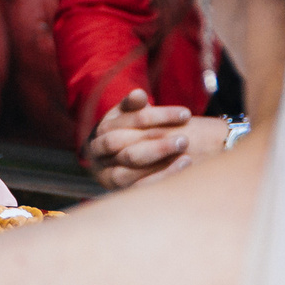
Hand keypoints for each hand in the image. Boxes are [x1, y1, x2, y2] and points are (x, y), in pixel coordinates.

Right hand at [84, 88, 200, 188]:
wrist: (114, 160)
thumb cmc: (130, 131)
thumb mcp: (129, 114)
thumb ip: (134, 105)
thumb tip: (138, 95)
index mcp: (102, 128)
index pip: (132, 119)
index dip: (160, 116)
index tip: (186, 114)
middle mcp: (98, 151)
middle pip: (127, 144)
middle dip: (157, 142)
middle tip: (185, 139)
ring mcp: (104, 173)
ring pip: (128, 167)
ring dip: (157, 158)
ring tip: (186, 154)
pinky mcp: (117, 190)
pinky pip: (139, 186)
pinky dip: (162, 175)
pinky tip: (184, 165)